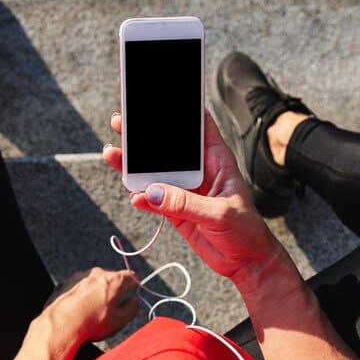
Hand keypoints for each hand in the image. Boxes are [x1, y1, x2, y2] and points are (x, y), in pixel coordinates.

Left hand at [43, 268, 139, 344]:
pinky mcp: (66, 283)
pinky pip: (79, 287)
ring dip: (96, 293)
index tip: (134, 292)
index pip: (130, 277)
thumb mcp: (120, 320)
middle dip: (114, 290)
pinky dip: (82, 296)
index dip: (134, 285)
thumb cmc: (91, 323)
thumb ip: (132, 308)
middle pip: (111, 279)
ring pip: (94, 283)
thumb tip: (135, 302)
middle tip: (113, 308)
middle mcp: (97, 274)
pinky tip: (80, 311)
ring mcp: (80, 277)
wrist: (61, 324)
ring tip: (93, 312)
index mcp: (114, 280)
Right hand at [102, 111, 284, 287]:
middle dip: (145, 135)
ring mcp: (184, 189)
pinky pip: (152, 198)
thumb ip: (186, 203)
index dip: (182, 110)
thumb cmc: (246, 230)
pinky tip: (134, 197)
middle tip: (121, 122)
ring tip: (113, 154)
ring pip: (154, 171)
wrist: (246, 262)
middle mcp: (198, 170)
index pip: (199, 127)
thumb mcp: (220, 213)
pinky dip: (141, 197)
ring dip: (134, 165)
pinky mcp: (175, 209)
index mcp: (216, 160)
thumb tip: (153, 192)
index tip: (159, 97)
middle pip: (167, 147)